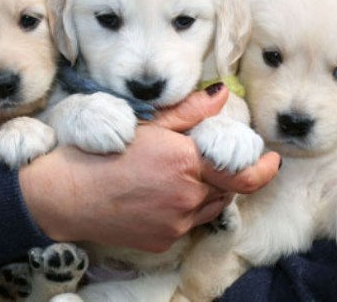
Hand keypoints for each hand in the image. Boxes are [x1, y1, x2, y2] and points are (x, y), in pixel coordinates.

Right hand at [19, 85, 279, 251]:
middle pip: (225, 190)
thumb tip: (220, 95)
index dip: (263, 168)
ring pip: (208, 208)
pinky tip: (156, 196)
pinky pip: (185, 224)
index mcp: (186, 164)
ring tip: (174, 178)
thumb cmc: (101, 152)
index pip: (243, 174)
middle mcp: (187, 198)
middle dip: (222, 175)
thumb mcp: (146, 125)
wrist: (64, 195)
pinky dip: (182, 210)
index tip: (271, 160)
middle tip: (202, 161)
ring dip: (205, 192)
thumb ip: (189, 112)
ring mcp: (175, 223)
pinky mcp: (162, 240)